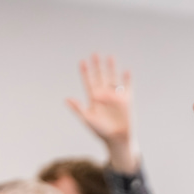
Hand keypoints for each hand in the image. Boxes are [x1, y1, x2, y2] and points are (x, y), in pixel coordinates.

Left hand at [67, 54, 138, 173]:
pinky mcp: (126, 100)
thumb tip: (67, 99)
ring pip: (113, 79)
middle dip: (97, 66)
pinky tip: (126, 71)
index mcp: (93, 99)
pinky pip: (127, 87)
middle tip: (95, 54)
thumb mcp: (88, 119)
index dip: (85, 73)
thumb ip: (78, 108)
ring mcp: (115, 96)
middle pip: (100, 77)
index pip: (88, 82)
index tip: (82, 62)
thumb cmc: (101, 132)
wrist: (117, 139)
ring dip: (111, 69)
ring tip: (110, 57)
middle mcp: (104, 95)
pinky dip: (127, 80)